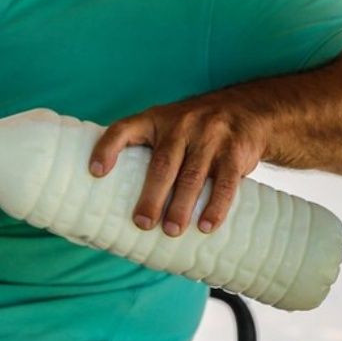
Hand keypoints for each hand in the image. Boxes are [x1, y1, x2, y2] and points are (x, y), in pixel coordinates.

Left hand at [88, 97, 264, 236]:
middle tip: (142, 222)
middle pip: (162, 164)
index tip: (94, 172)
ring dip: (181, 207)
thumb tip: (113, 193)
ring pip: (192, 176)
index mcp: (156, 119)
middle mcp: (181, 125)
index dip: (107, 148)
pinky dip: (216, 207)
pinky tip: (206, 226)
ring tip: (171, 230)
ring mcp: (210, 137)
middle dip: (152, 196)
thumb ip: (147, 148)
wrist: (247, 109)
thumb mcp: (168, 124)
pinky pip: (225, 182)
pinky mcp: (234, 151)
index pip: (124, 128)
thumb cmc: (194, 127)